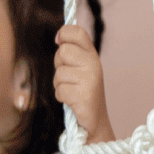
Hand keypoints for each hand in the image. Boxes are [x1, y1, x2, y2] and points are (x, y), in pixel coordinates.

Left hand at [53, 23, 110, 140]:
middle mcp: (94, 64)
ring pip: (59, 73)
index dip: (64, 33)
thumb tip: (58, 37)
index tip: (59, 41)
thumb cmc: (82, 92)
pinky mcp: (84, 95)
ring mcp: (90, 79)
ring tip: (72, 91)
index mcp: (92, 55)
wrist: (94, 122)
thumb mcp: (80, 68)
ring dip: (60, 85)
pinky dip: (62, 97)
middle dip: (59, 66)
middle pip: (62, 51)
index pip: (77, 32)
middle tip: (69, 77)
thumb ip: (72, 52)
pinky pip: (60, 90)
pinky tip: (73, 101)